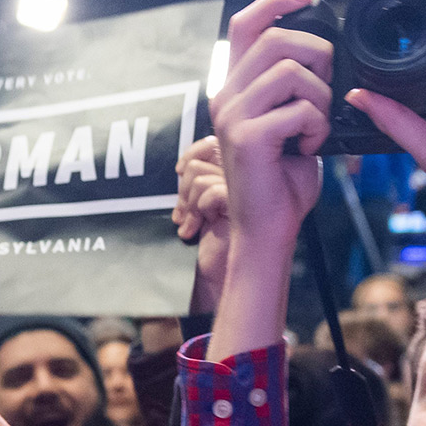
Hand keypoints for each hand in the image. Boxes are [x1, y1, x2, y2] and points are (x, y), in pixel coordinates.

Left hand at [174, 134, 232, 313]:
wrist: (215, 280)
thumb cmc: (208, 246)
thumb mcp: (199, 207)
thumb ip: (199, 182)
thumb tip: (185, 165)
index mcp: (238, 176)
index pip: (213, 145)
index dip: (192, 153)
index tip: (179, 172)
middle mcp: (245, 181)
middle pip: (204, 158)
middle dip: (184, 186)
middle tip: (183, 212)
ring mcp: (246, 193)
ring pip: (201, 176)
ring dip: (187, 202)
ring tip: (190, 224)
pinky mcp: (243, 207)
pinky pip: (211, 192)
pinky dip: (196, 211)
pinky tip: (195, 231)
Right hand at [210, 0, 330, 259]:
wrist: (268, 228)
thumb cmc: (282, 181)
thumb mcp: (289, 123)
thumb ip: (294, 89)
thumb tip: (325, 56)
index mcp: (234, 89)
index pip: (246, 25)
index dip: (276, 1)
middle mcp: (225, 97)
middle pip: (277, 40)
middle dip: (318, 55)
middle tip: (328, 91)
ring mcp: (232, 116)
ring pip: (292, 71)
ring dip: (321, 98)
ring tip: (317, 127)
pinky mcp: (246, 137)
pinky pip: (300, 109)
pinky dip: (317, 127)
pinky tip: (308, 148)